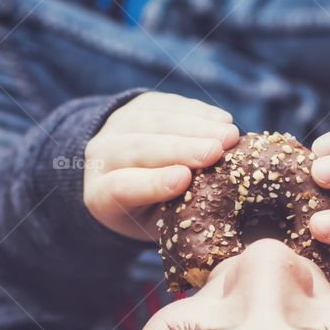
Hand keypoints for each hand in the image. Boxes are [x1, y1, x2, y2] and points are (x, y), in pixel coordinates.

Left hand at [83, 91, 239, 241]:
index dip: (153, 182)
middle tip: (216, 152)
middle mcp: (101, 157)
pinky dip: (198, 112)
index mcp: (100, 195)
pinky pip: (166, 104)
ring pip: (154, 121)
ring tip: (230, 135)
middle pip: (140, 148)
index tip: (185, 178)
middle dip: (181, 148)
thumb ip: (176, 216)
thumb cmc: (147, 211)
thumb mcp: (155, 224)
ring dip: (196, 126)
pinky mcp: (137, 106)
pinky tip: (223, 120)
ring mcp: (117, 126)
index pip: (121, 187)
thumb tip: (218, 208)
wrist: (124, 177)